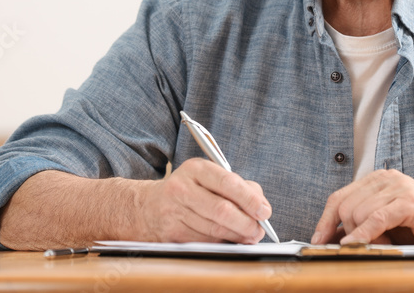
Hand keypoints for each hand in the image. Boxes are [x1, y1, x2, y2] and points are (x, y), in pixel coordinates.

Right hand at [134, 158, 271, 243]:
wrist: (148, 207)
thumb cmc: (190, 190)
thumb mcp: (210, 177)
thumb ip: (239, 187)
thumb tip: (261, 207)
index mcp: (196, 169)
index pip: (228, 183)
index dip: (249, 199)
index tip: (264, 211)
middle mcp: (182, 188)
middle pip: (221, 210)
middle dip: (246, 223)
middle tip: (259, 231)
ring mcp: (174, 212)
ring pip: (214, 230)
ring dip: (237, 236)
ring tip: (249, 236)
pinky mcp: (172, 233)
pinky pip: (204, 242)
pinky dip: (222, 243)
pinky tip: (230, 240)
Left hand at [311, 169, 413, 251]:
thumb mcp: (392, 222)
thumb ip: (367, 222)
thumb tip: (338, 238)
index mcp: (379, 181)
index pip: (339, 197)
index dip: (325, 221)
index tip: (317, 241)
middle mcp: (387, 179)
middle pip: (345, 206)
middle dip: (345, 232)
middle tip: (361, 248)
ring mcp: (399, 188)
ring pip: (357, 213)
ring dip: (363, 237)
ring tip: (384, 244)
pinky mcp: (410, 203)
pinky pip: (376, 219)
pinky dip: (363, 235)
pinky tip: (357, 245)